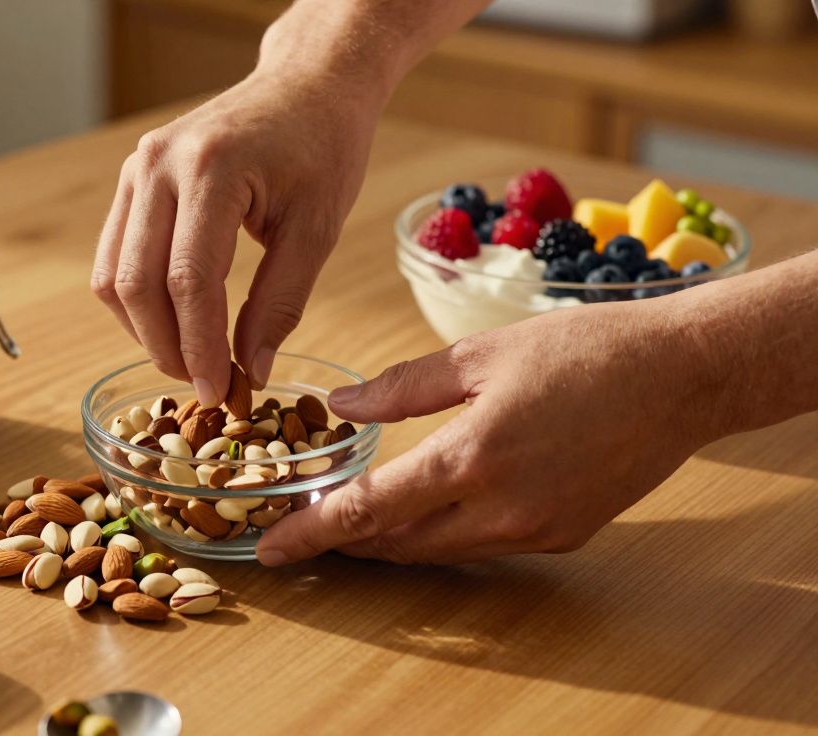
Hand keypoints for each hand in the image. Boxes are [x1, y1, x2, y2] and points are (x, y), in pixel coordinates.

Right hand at [90, 66, 379, 402]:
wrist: (306, 86)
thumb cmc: (322, 149)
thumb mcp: (317, 229)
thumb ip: (280, 303)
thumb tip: (250, 371)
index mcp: (212, 168)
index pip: (188, 279)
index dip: (199, 345)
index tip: (218, 390)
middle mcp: (159, 165)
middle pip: (137, 283)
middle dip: (167, 347)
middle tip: (204, 385)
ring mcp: (136, 169)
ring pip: (112, 276)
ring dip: (144, 330)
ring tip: (189, 358)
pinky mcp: (131, 179)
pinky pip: (113, 257)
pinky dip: (136, 301)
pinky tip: (174, 323)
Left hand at [257, 299, 724, 564]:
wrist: (683, 375)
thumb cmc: (583, 349)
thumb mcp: (480, 354)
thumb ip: (401, 387)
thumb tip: (339, 406)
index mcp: (471, 458)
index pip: (369, 510)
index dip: (311, 532)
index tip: (269, 548)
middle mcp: (501, 510)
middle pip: (397, 544)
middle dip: (345, 538)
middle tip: (306, 518)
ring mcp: (535, 531)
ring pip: (439, 552)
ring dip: (392, 538)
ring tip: (356, 511)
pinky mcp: (563, 536)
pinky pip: (483, 546)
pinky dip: (444, 532)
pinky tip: (431, 502)